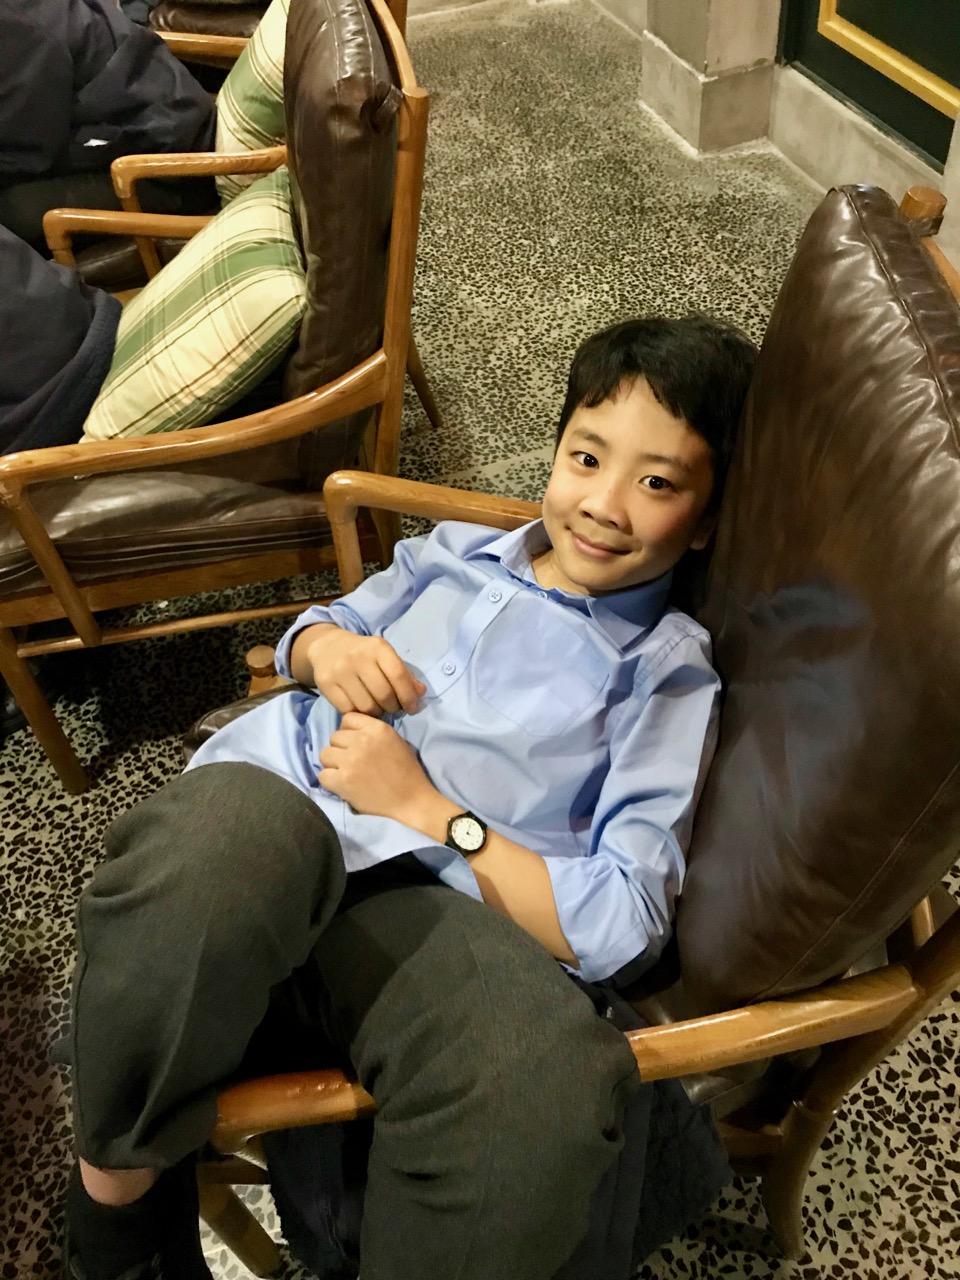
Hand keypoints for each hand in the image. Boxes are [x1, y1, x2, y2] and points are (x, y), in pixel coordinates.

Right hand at [300, 625, 425, 715]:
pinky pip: (349, 710)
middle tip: (393, 708)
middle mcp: (358, 657)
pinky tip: (362, 708)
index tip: (412, 708)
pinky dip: (359, 714)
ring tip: (378, 707)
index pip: (398, 676)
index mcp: (377, 647)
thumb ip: (404, 674)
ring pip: (367, 706)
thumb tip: (420, 693)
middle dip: (393, 707)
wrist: (327, 647)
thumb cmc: (363, 654)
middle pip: (383, 694)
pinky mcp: (326, 684)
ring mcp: (340, 671)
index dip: (408, 696)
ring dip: (377, 713)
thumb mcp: (385, 656)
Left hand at [318, 712, 439, 824]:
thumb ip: (372, 732)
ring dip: (333, 764)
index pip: (347, 718)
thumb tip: (350, 732)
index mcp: (377, 728)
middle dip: (341, 749)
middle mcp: (361, 740)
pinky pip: (322, 775)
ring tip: (346, 773)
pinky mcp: (342, 781)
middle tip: (352, 762)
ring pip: (324, 754)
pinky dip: (330, 781)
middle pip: (334, 737)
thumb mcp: (394, 740)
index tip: (355, 744)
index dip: (349, 731)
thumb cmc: (406, 771)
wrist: (411, 800)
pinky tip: (343, 785)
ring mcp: (350, 760)